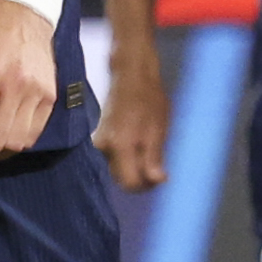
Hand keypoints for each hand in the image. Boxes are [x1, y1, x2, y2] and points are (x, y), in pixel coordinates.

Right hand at [101, 47, 169, 189]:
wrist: (130, 76)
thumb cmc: (148, 99)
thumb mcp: (158, 130)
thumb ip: (154, 158)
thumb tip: (156, 181)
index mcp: (119, 147)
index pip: (129, 183)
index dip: (147, 185)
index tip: (161, 175)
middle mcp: (104, 148)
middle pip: (122, 179)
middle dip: (141, 176)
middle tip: (158, 163)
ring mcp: (100, 143)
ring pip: (119, 169)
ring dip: (136, 165)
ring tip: (150, 145)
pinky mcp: (100, 139)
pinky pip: (115, 158)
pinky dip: (129, 156)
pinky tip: (140, 141)